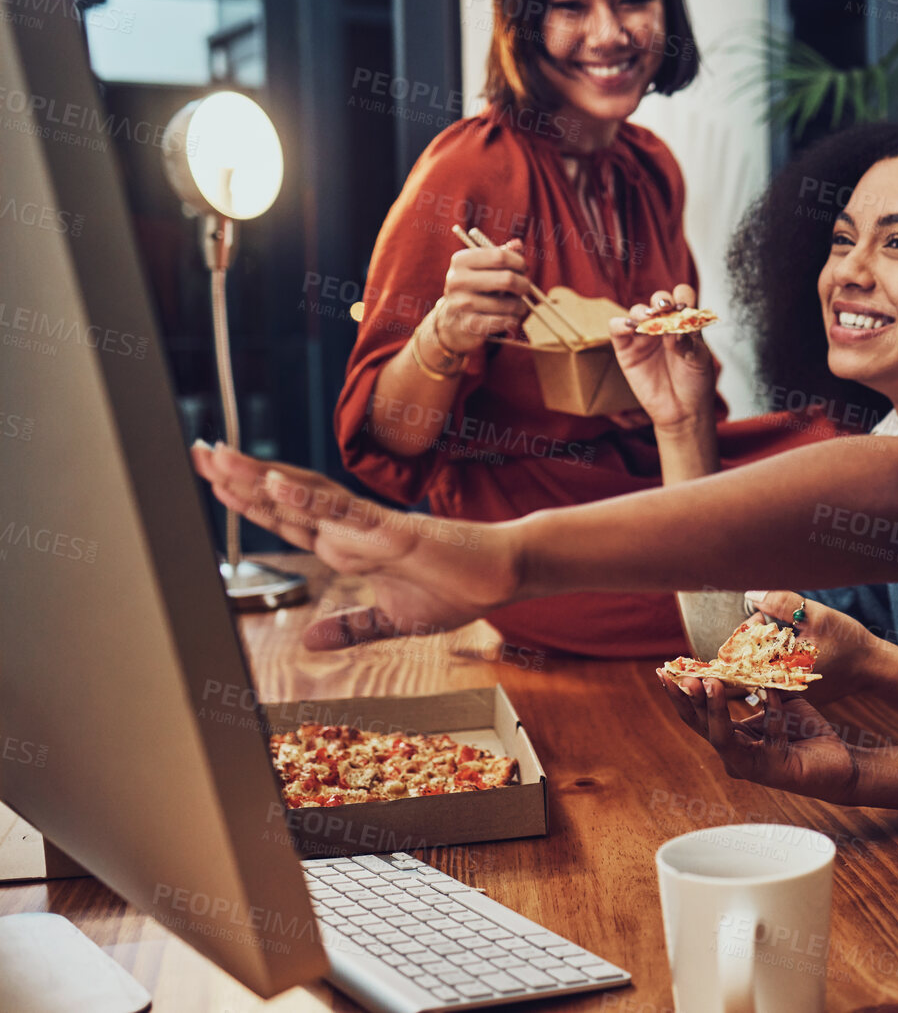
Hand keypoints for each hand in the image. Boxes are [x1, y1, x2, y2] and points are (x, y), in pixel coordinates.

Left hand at [189, 441, 520, 648]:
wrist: (504, 576)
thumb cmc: (458, 588)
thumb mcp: (393, 620)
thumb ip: (351, 627)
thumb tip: (308, 641)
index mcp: (350, 544)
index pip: (289, 518)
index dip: (250, 500)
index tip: (214, 479)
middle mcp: (353, 528)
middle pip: (286, 498)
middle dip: (240, 477)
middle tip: (198, 451)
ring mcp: (371, 527)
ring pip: (307, 499)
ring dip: (262, 480)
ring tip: (222, 459)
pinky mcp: (395, 531)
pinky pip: (346, 514)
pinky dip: (310, 501)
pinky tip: (279, 484)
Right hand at [435, 239, 532, 353]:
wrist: (452, 322)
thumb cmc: (474, 289)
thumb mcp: (483, 268)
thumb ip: (501, 254)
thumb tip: (518, 244)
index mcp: (460, 261)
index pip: (500, 256)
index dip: (518, 262)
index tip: (523, 268)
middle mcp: (457, 280)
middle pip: (507, 279)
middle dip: (523, 284)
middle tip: (525, 288)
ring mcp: (461, 304)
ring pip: (509, 304)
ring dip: (520, 306)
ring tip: (517, 306)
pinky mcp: (468, 325)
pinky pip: (504, 321)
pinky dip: (513, 320)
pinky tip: (510, 318)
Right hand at [608, 284, 717, 432]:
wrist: (683, 411)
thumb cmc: (695, 383)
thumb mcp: (699, 359)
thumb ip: (687, 341)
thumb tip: (672, 328)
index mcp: (685, 322)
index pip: (682, 296)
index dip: (683, 296)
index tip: (685, 307)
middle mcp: (664, 325)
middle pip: (658, 299)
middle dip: (662, 301)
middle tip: (666, 310)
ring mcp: (644, 336)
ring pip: (637, 310)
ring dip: (643, 311)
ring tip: (650, 321)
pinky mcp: (626, 349)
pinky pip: (616, 328)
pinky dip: (621, 323)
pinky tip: (631, 327)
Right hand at [656, 675, 858, 803]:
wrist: (840, 763)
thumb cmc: (806, 732)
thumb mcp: (778, 700)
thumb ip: (758, 684)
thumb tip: (742, 658)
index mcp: (732, 737)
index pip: (697, 715)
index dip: (679, 694)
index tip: (664, 670)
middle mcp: (734, 755)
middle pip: (701, 727)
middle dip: (688, 699)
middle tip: (680, 674)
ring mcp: (751, 766)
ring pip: (722, 737)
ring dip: (715, 708)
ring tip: (711, 682)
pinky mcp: (773, 770)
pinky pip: (768, 736)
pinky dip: (769, 711)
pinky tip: (769, 691)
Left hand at [744, 590, 886, 705]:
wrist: (873, 668)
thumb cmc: (848, 640)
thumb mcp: (817, 615)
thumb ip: (782, 603)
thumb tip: (752, 593)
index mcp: (780, 669)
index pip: (744, 649)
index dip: (749, 628)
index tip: (763, 615)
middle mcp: (779, 688)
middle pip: (748, 661)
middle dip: (754, 639)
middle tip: (770, 623)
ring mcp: (786, 695)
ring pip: (760, 669)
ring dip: (764, 650)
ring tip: (784, 636)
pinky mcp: (794, 695)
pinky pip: (774, 676)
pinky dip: (776, 661)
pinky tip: (792, 648)